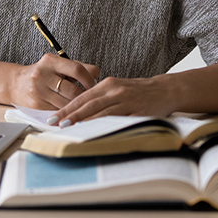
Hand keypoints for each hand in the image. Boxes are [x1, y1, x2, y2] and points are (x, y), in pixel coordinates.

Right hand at [0, 54, 99, 109]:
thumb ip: (78, 68)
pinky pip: (58, 111)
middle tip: (89, 98)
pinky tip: (70, 111)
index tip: (94, 85)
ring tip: (80, 104)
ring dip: (76, 106)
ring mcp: (38, 90)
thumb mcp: (58, 65)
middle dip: (84, 96)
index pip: (77, 69)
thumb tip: (97, 75)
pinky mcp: (36, 104)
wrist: (16, 83)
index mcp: (51, 61)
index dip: (89, 79)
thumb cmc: (43, 74)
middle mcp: (43, 74)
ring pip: (67, 103)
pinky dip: (67, 112)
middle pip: (73, 90)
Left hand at [48, 75, 178, 126]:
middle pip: (88, 104)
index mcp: (108, 84)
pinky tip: (96, 133)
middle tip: (54, 124)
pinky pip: (119, 120)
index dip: (66, 108)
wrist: (165, 89)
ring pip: (102, 112)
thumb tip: (78, 112)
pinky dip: (106, 127)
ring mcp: (127, 101)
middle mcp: (115, 91)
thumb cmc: (138, 91)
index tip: (52, 117)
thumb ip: (100, 98)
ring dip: (84, 122)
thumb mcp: (117, 88)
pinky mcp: (138, 111)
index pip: (82, 97)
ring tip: (69, 129)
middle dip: (70, 115)